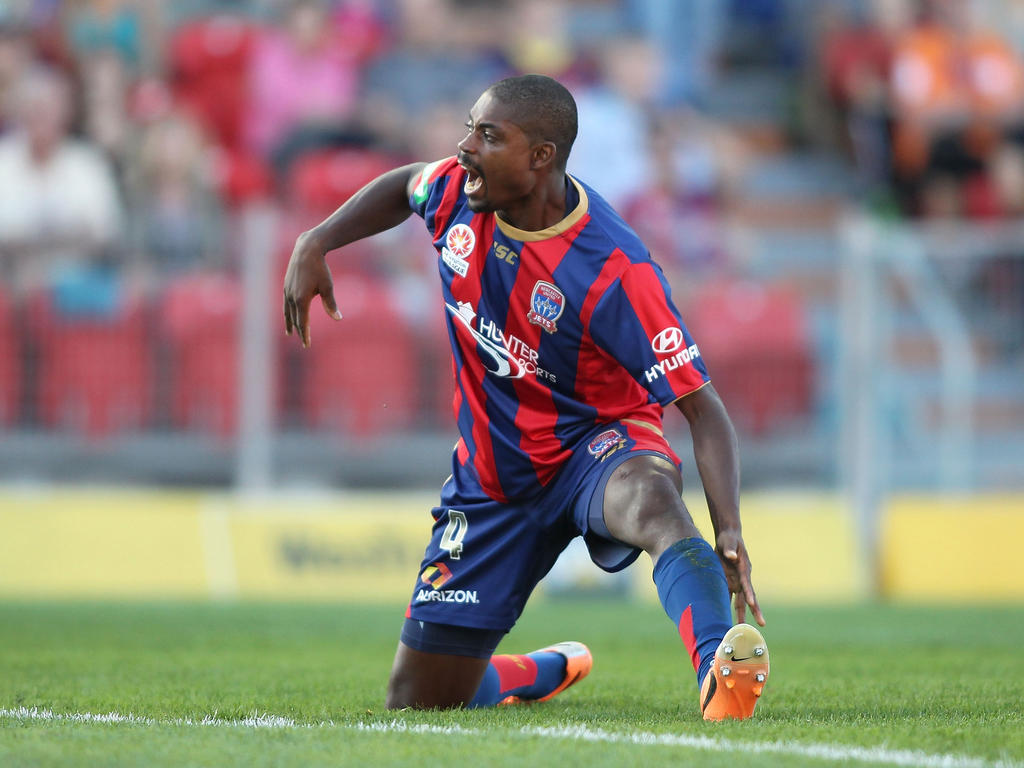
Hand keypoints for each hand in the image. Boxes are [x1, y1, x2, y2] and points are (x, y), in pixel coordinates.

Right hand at [283, 231, 342, 346]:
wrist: (306, 251)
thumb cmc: (320, 269)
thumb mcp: (328, 287)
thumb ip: (331, 304)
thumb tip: (338, 319)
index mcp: (301, 300)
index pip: (302, 322)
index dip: (305, 334)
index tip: (307, 344)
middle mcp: (291, 297)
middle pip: (294, 320)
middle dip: (299, 331)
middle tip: (304, 342)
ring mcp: (287, 291)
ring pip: (287, 312)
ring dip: (290, 323)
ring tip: (290, 333)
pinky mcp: (286, 286)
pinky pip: (285, 304)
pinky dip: (287, 312)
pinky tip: (289, 315)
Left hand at [715, 530, 765, 626]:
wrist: (727, 539)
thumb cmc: (729, 539)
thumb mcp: (728, 542)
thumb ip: (730, 548)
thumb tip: (731, 556)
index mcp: (743, 568)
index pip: (747, 583)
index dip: (749, 593)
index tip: (752, 603)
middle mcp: (742, 578)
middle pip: (749, 596)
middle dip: (754, 610)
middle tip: (762, 624)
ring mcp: (736, 581)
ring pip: (739, 601)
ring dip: (740, 614)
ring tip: (740, 628)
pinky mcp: (730, 582)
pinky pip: (729, 597)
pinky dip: (729, 607)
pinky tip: (726, 619)